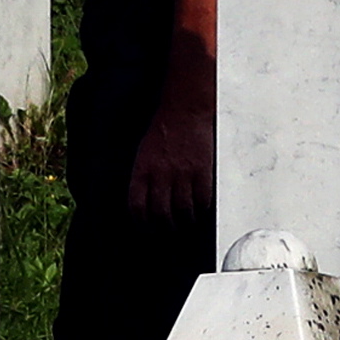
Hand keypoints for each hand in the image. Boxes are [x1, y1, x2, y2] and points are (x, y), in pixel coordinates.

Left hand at [128, 81, 212, 219]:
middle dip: (166, 227)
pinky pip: (202, 200)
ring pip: (183, 210)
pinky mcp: (201, 171)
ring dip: (185, 221)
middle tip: (170, 230)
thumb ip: (144, 178)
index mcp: (142, 170)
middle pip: (161, 214)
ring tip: (186, 221)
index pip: (137, 207)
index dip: (142, 224)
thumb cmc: (164, 129)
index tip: (147, 229)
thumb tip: (146, 203)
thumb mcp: (144, 153)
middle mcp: (161, 175)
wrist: (184, 110)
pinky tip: (200, 208)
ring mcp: (182, 174)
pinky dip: (202, 209)